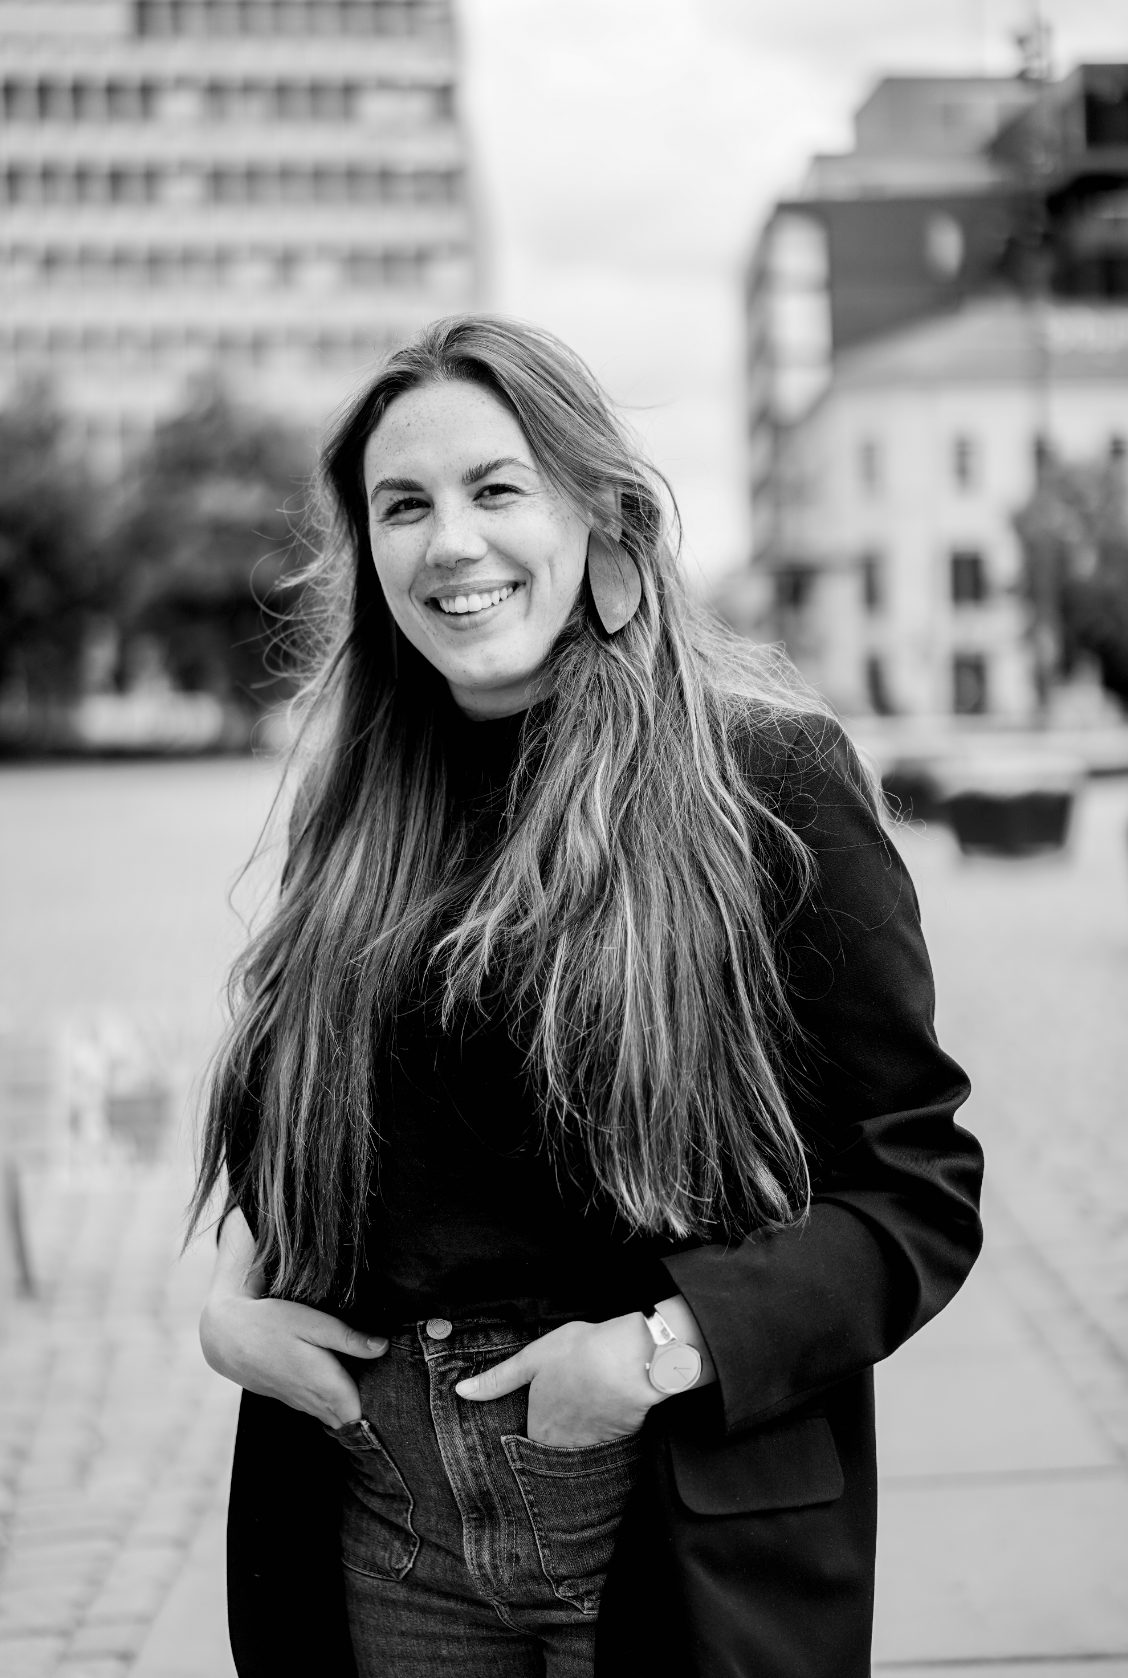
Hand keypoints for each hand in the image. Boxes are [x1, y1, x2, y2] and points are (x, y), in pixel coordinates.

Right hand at [199, 1292, 387, 1428]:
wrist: (226, 1336)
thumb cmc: (272, 1322)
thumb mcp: (313, 1322)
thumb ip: (348, 1338)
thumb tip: (384, 1348)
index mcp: (326, 1385)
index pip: (362, 1416)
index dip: (381, 1412)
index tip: (398, 1401)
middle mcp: (314, 1401)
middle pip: (351, 1420)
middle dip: (371, 1414)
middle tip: (392, 1398)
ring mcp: (300, 1403)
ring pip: (335, 1417)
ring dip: (352, 1409)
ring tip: (373, 1392)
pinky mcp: (291, 1399)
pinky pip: (321, 1410)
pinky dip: (335, 1405)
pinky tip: (343, 1386)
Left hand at [455, 1314, 659, 1446]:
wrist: (631, 1360)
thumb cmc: (578, 1354)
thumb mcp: (531, 1359)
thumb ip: (497, 1380)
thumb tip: (461, 1392)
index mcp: (539, 1428)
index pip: (526, 1441)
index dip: (529, 1427)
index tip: (532, 1419)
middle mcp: (564, 1445)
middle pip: (552, 1447)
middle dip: (553, 1437)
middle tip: (561, 1412)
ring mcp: (594, 1445)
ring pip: (578, 1447)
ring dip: (578, 1434)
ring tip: (581, 1411)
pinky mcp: (620, 1438)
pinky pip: (605, 1442)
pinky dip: (603, 1430)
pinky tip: (605, 1410)